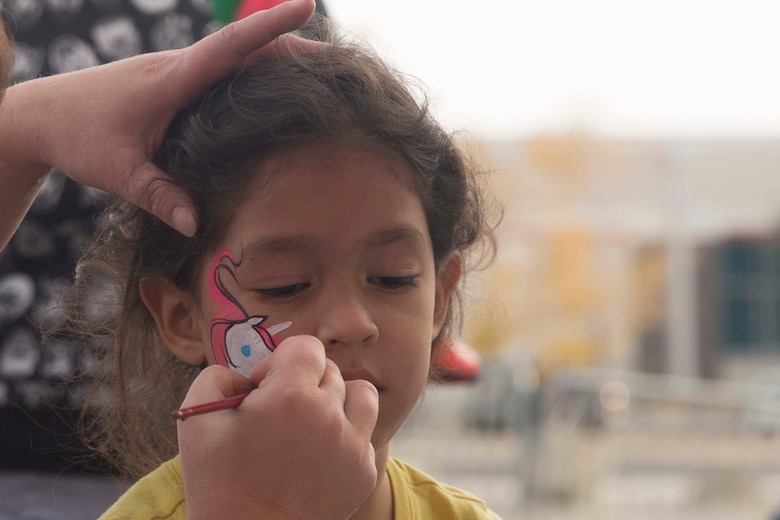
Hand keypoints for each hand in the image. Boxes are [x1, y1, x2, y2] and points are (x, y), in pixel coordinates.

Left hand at [0, 0, 316, 240]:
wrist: (44, 112)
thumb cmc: (80, 136)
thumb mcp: (117, 172)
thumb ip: (157, 195)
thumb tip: (194, 224)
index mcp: (171, 81)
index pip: (229, 48)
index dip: (268, 27)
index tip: (305, 6)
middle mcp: (181, 68)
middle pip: (247, 47)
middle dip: (293, 44)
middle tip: (340, 61)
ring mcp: (181, 72)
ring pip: (238, 56)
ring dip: (280, 57)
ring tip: (324, 76)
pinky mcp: (179, 82)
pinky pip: (227, 69)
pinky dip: (258, 72)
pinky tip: (279, 92)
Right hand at [178, 336, 378, 519]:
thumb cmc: (218, 482)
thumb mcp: (197, 419)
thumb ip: (220, 374)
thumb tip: (250, 374)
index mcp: (291, 396)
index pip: (306, 347)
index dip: (280, 362)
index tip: (265, 390)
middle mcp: (330, 416)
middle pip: (329, 370)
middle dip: (304, 383)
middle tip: (279, 415)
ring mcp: (353, 445)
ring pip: (360, 394)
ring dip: (337, 401)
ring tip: (310, 425)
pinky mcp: (364, 471)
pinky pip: (364, 433)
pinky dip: (345, 436)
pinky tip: (316, 456)